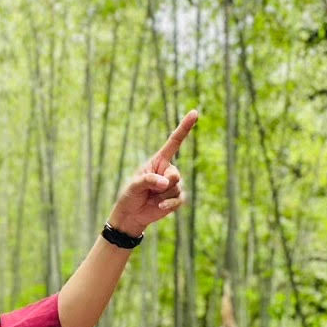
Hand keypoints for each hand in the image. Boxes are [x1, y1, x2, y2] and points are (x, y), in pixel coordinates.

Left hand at [107, 110, 197, 237]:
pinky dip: (169, 204)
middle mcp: (168, 170)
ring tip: (151, 198)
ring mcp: (174, 185)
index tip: (195, 112)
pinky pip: (179, 199)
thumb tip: (166, 182)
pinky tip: (159, 207)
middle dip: (164, 183)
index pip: (174, 142)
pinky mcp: (176, 199)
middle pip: (176, 174)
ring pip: (176, 188)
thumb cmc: (130, 195)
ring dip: (162, 196)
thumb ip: (148, 180)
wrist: (132, 214)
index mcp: (159, 160)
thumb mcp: (134, 185)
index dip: (185, 127)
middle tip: (152, 190)